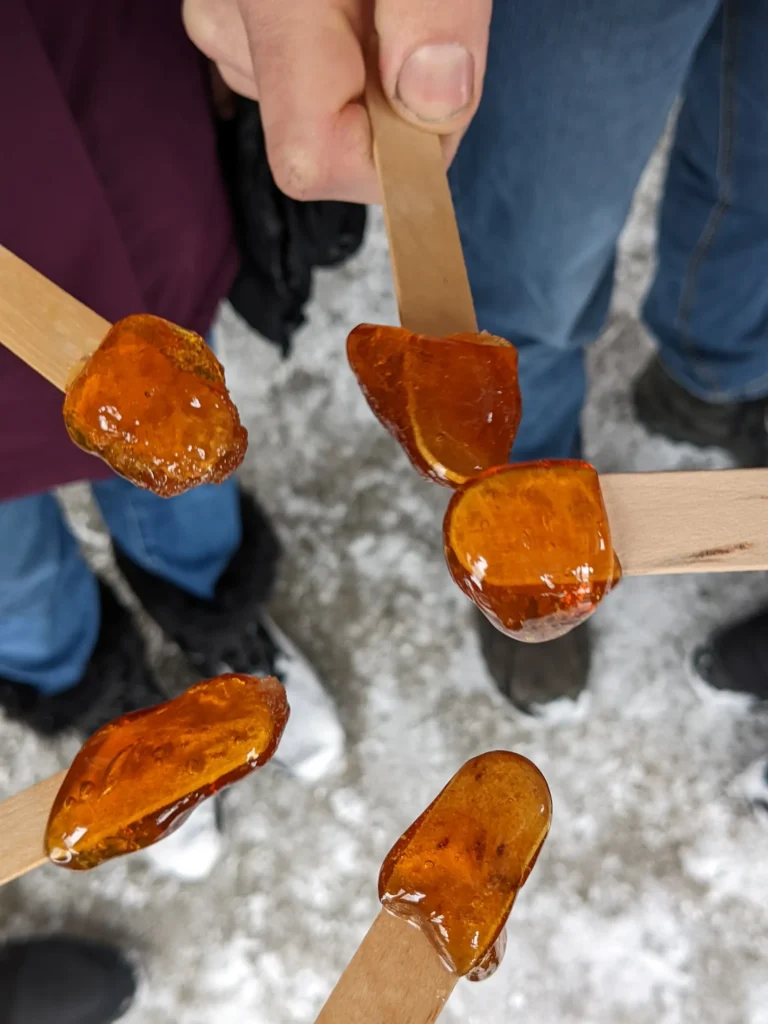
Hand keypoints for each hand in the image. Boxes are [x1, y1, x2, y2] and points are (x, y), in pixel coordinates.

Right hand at [183, 0, 491, 203]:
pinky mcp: (241, 26)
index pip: (313, 162)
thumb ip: (433, 12)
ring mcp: (229, 27)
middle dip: (390, 115)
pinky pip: (298, 80)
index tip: (436, 104)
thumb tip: (432, 105)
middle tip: (419, 23)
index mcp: (274, 7)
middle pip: (318, 148)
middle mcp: (233, 25)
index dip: (390, 162)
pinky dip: (344, 56)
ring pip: (312, 115)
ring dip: (369, 78)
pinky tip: (352, 3)